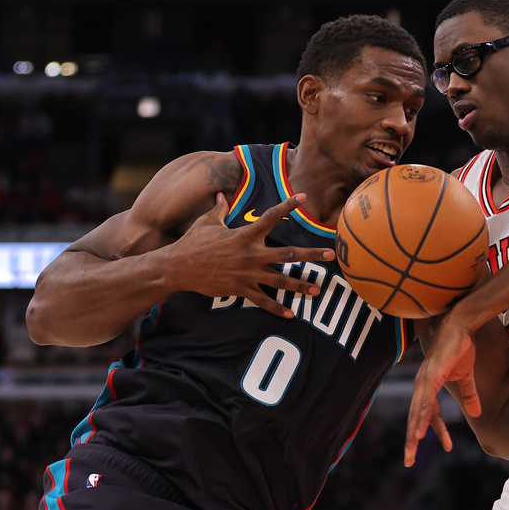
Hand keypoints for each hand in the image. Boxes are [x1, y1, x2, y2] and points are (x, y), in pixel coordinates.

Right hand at [171, 193, 335, 317]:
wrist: (178, 267)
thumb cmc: (192, 242)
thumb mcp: (207, 222)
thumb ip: (219, 208)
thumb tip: (221, 194)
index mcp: (245, 235)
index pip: (271, 217)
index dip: (288, 205)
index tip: (304, 197)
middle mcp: (251, 254)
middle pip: (288, 253)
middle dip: (311, 254)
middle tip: (330, 254)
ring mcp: (247, 273)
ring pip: (281, 281)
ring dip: (301, 286)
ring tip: (318, 290)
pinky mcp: (240, 289)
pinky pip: (263, 301)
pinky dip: (277, 309)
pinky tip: (291, 315)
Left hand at [404, 313, 480, 466]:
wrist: (461, 325)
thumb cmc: (461, 346)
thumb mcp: (466, 376)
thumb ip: (469, 394)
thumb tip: (476, 413)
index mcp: (428, 386)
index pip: (427, 414)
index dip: (433, 430)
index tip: (445, 446)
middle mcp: (422, 385)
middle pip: (415, 418)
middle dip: (411, 440)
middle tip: (409, 461)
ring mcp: (424, 380)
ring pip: (417, 412)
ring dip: (413, 432)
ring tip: (412, 450)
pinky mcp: (431, 374)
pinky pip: (425, 400)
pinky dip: (421, 415)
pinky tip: (419, 429)